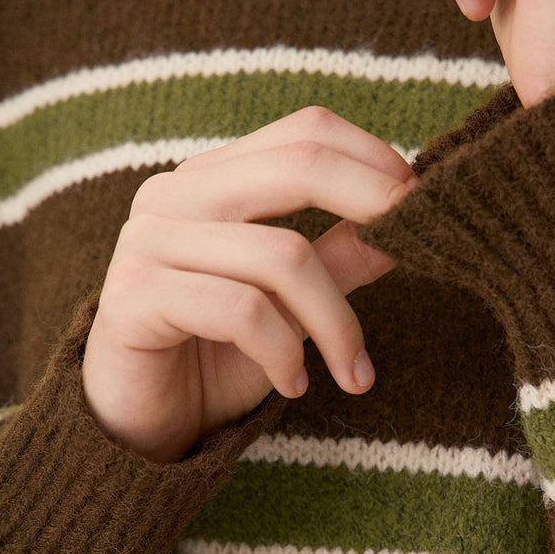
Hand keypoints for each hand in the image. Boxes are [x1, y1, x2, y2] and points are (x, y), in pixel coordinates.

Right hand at [82, 108, 414, 461]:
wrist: (142, 421)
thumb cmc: (218, 355)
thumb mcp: (294, 305)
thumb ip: (340, 258)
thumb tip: (406, 226)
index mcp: (214, 179)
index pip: (304, 132)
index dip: (374, 159)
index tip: (421, 206)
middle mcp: (176, 193)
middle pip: (298, 165)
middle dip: (374, 206)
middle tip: (419, 249)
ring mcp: (149, 240)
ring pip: (282, 255)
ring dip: (336, 323)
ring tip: (351, 371)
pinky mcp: (134, 296)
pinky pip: (242, 311)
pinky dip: (284, 354)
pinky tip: (292, 384)